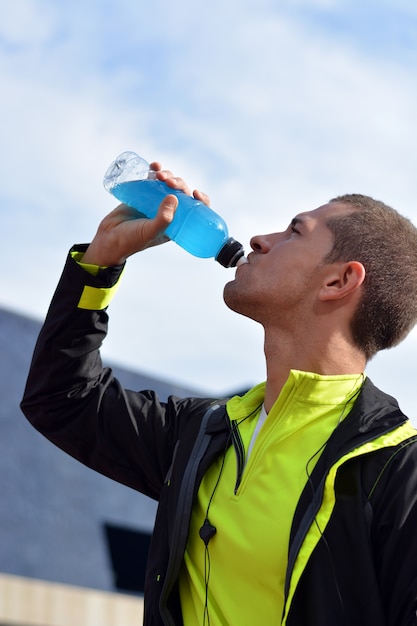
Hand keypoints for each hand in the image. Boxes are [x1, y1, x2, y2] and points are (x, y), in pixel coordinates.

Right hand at [82, 164, 209, 265]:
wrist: (108, 237)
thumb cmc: (131, 240)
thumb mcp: (150, 231)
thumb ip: (163, 218)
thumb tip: (175, 197)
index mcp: (176, 224)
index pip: (195, 210)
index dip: (201, 201)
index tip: (196, 193)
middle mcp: (168, 212)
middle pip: (181, 193)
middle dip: (179, 183)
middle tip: (169, 182)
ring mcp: (155, 202)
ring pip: (168, 184)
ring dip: (168, 175)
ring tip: (159, 174)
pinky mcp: (142, 194)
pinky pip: (152, 180)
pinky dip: (155, 171)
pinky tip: (154, 166)